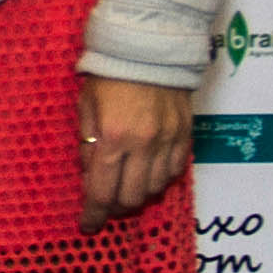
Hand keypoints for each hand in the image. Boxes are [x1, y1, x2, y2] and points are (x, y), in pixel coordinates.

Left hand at [78, 74, 191, 230]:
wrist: (150, 47)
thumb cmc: (109, 74)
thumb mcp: (86, 107)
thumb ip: (88, 144)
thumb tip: (91, 176)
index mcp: (113, 137)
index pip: (103, 191)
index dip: (94, 213)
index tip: (88, 225)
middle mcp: (144, 144)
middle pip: (132, 197)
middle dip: (116, 207)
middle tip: (106, 203)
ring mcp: (169, 140)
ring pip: (156, 188)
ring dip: (139, 195)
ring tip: (126, 187)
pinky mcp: (186, 134)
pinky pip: (176, 171)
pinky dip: (161, 179)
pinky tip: (149, 173)